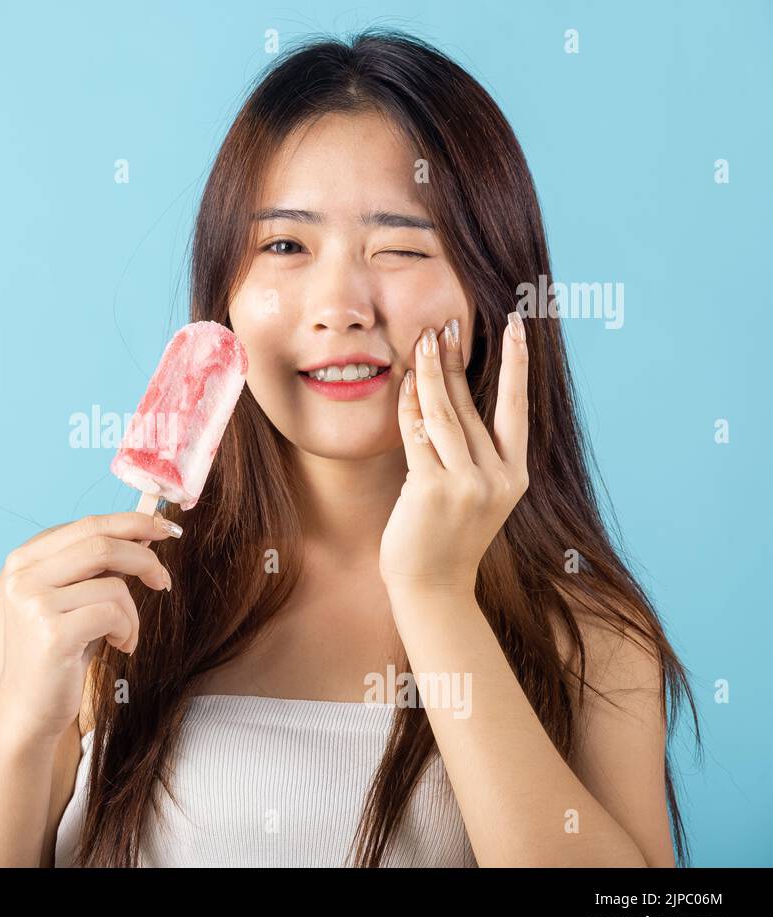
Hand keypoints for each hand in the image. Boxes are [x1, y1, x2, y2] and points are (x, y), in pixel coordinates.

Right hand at [0, 511, 179, 742]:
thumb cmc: (58, 653)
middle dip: (144, 558)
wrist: (28, 710)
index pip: (88, 524)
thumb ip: (96, 567)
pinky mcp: (52, 632)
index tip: (164, 530)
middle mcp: (23, 575)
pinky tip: (119, 646)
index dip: (132, 523)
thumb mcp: (72, 600)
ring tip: (125, 635)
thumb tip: (145, 531)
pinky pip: (113, 614)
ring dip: (133, 612)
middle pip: (102, 544)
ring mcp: (34, 603)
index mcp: (25, 560)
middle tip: (163, 580)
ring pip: (113, 584)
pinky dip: (128, 630)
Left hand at [378, 312, 529, 596]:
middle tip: (447, 323)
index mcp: (515, 476)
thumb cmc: (445, 540)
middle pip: (474, 405)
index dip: (517, 366)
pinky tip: (403, 381)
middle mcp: (497, 478)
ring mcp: (467, 485)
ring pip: (445, 414)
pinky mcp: (432, 490)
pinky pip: (418, 435)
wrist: (432, 589)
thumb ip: (472, 455)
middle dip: (458, 360)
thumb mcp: (474, 496)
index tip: (517, 327)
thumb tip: (451, 401)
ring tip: (424, 339)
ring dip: (431, 372)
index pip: (517, 409)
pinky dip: (409, 405)